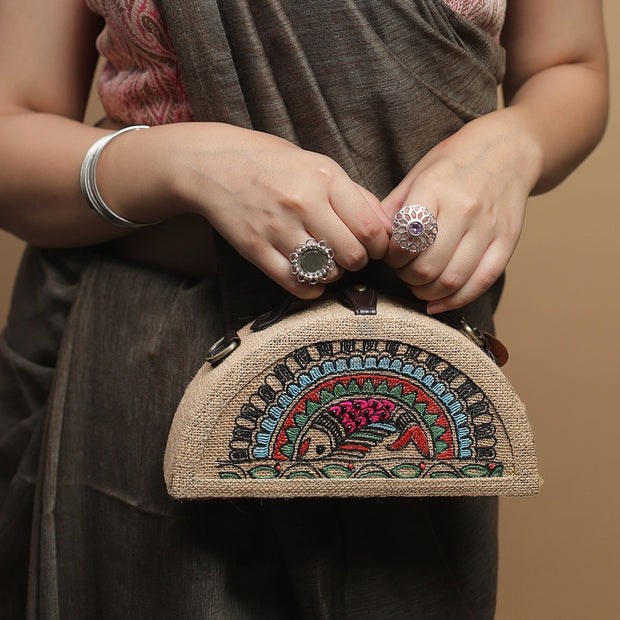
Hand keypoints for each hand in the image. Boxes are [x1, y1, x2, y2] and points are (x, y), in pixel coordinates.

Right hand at [138, 123, 391, 297]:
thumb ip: (354, 194)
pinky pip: (294, 283)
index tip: (371, 247)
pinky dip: (310, 289)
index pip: (370, 228)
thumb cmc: (271, 164)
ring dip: (332, 274)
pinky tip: (310, 279)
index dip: (378, 246)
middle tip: (348, 257)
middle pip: (352, 255)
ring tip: (326, 263)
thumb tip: (387, 227)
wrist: (212, 165)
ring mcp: (277, 227)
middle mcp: (303, 202)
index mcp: (324, 177)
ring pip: (325, 272)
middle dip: (356, 262)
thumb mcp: (317, 164)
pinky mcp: (255, 249)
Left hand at [382, 110, 541, 312]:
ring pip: (453, 280)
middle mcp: (465, 208)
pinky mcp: (508, 241)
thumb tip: (373, 240)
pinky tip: (439, 303)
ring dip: (428, 292)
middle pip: (428, 266)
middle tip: (404, 271)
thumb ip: (393, 208)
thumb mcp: (417, 174)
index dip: (392, 257)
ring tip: (419, 285)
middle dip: (408, 278)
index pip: (407, 239)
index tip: (391, 255)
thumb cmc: (454, 163)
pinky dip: (456, 300)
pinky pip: (482, 282)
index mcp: (435, 189)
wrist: (509, 149)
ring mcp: (489, 227)